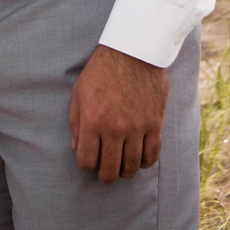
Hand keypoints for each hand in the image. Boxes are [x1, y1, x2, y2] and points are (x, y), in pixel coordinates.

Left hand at [69, 44, 168, 182]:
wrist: (132, 54)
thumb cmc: (100, 72)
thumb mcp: (79, 93)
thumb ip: (75, 123)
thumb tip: (77, 148)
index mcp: (92, 122)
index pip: (87, 160)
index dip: (86, 166)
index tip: (88, 162)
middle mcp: (114, 129)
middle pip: (110, 169)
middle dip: (105, 176)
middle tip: (105, 173)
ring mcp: (136, 129)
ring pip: (132, 166)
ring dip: (126, 172)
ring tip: (122, 167)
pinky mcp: (154, 125)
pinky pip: (152, 156)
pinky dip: (145, 163)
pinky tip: (139, 159)